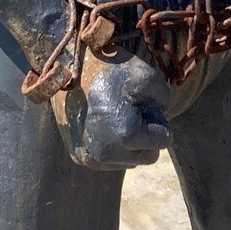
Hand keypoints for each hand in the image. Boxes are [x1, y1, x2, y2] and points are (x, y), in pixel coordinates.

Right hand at [50, 48, 171, 170]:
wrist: (65, 69)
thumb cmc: (108, 69)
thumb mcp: (145, 75)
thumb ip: (164, 96)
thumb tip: (165, 113)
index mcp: (125, 135)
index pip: (163, 141)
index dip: (157, 120)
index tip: (142, 104)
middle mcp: (105, 154)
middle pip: (148, 156)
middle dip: (145, 136)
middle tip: (131, 111)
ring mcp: (90, 158)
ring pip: (129, 161)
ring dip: (129, 143)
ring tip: (114, 116)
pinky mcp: (79, 157)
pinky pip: (110, 160)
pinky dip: (112, 145)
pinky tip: (103, 124)